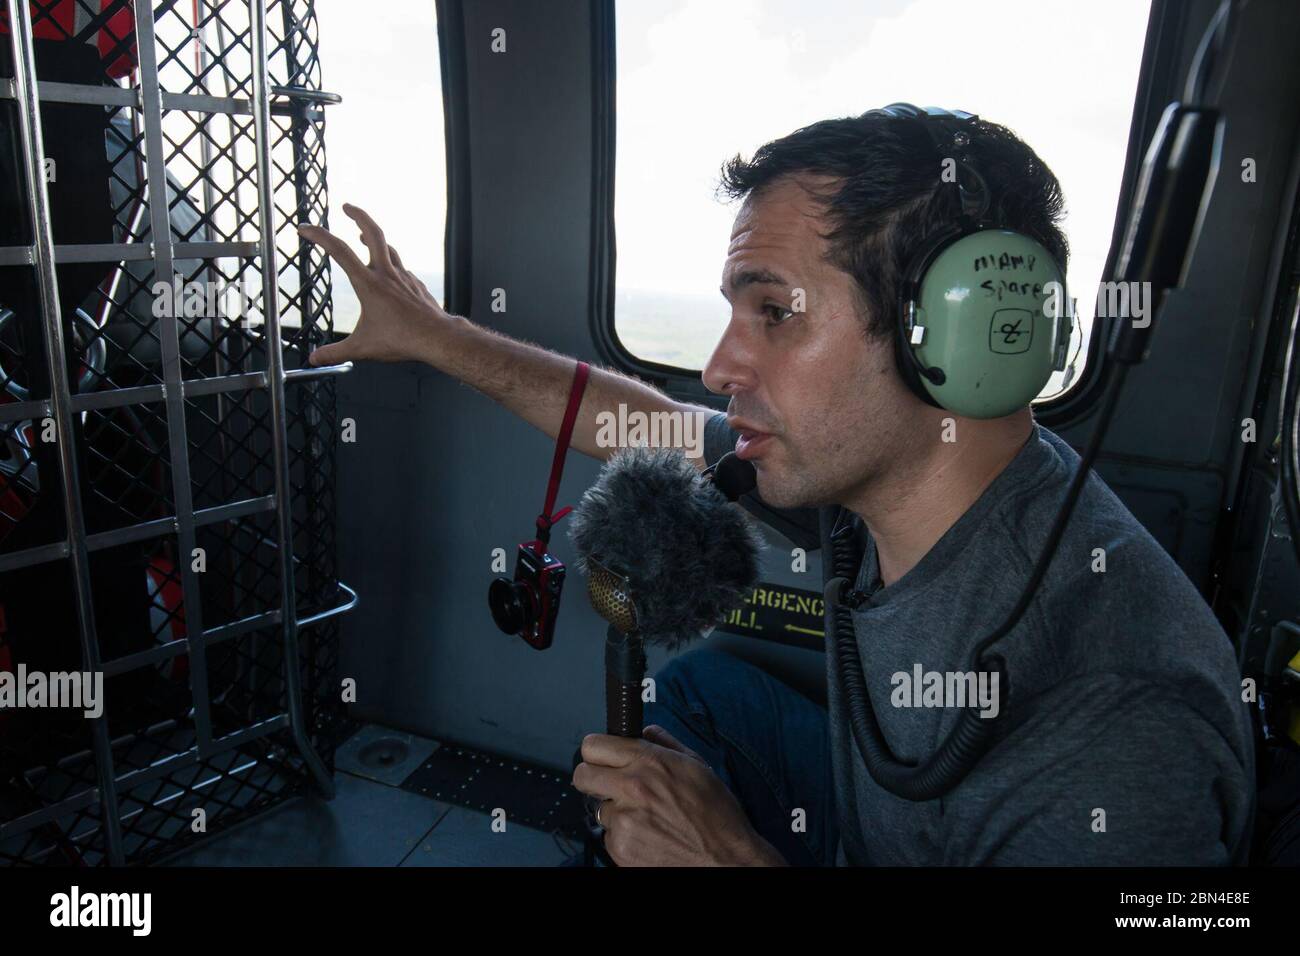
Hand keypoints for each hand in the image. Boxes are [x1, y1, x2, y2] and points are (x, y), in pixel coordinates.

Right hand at [297, 203, 459, 366]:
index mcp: (368, 283)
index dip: (319, 235)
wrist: (437, 338)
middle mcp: (386, 274)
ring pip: (389, 248)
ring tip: (364, 236)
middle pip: (373, 232)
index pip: (338, 250)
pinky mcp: (416, 284)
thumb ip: (335, 352)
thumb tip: (312, 359)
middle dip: (358, 215)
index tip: (305, 228)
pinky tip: (388, 272)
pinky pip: (401, 268)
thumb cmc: (402, 340)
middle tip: (346, 206)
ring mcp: (404, 277)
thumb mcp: (362, 348)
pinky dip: (391, 264)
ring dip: (374, 238)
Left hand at [572, 724, 785, 866]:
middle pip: (582, 775)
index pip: (593, 745)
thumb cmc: (716, 814)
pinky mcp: (620, 850)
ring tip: (645, 817)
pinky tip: (648, 835)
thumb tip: (645, 732)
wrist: (725, 859)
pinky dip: (623, 836)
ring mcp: (623, 822)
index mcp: (649, 762)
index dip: (598, 751)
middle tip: (611, 785)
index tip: (603, 757)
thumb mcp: (697, 765)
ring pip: (598, 808)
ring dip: (615, 811)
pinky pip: (609, 835)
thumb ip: (664, 743)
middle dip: (593, 777)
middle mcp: (631, 788)